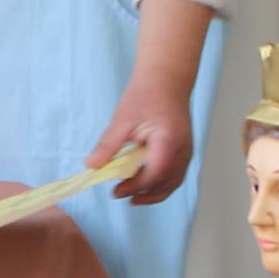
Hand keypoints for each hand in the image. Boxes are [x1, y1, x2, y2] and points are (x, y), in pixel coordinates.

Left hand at [91, 68, 193, 203]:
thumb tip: (91, 166)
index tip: (116, 191)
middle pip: (167, 183)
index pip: (155, 173)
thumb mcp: (122, 120)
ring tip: (132, 197)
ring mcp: (187, 151)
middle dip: (145, 194)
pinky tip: (144, 185)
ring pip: (174, 182)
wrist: (166, 80)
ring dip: (154, 193)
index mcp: (169, 141)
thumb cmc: (146, 95)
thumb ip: (108, 145)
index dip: (136, 186)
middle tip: (120, 195)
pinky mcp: (184, 150)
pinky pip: (176, 174)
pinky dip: (162, 184)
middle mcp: (183, 150)